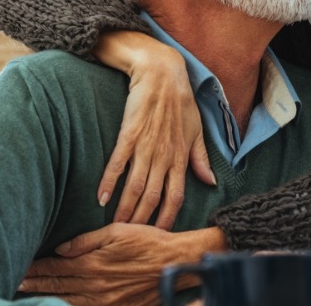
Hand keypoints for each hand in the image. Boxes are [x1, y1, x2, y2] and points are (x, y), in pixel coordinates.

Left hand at [19, 223, 222, 305]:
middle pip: (57, 286)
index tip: (20, 267)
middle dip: (35, 285)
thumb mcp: (117, 231)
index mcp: (93, 263)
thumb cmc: (148, 242)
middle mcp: (96, 286)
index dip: (37, 269)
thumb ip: (86, 241)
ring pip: (68, 302)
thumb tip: (60, 249)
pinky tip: (59, 305)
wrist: (175, 264)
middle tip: (15, 284)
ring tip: (28, 296)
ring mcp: (105, 302)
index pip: (56, 268)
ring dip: (47, 298)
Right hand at [94, 31, 215, 229]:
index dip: (168, 217)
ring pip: (135, 186)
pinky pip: (118, 163)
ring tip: (115, 227)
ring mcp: (146, 145)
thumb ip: (200, 159)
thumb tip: (210, 182)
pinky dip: (109, 182)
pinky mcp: (129, 133)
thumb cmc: (181, 100)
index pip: (176, 196)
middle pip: (153, 197)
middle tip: (131, 239)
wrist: (161, 72)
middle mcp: (165, 155)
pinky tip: (101, 198)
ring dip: (125, 208)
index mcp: (181, 157)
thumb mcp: (197, 130)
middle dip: (143, 221)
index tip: (160, 235)